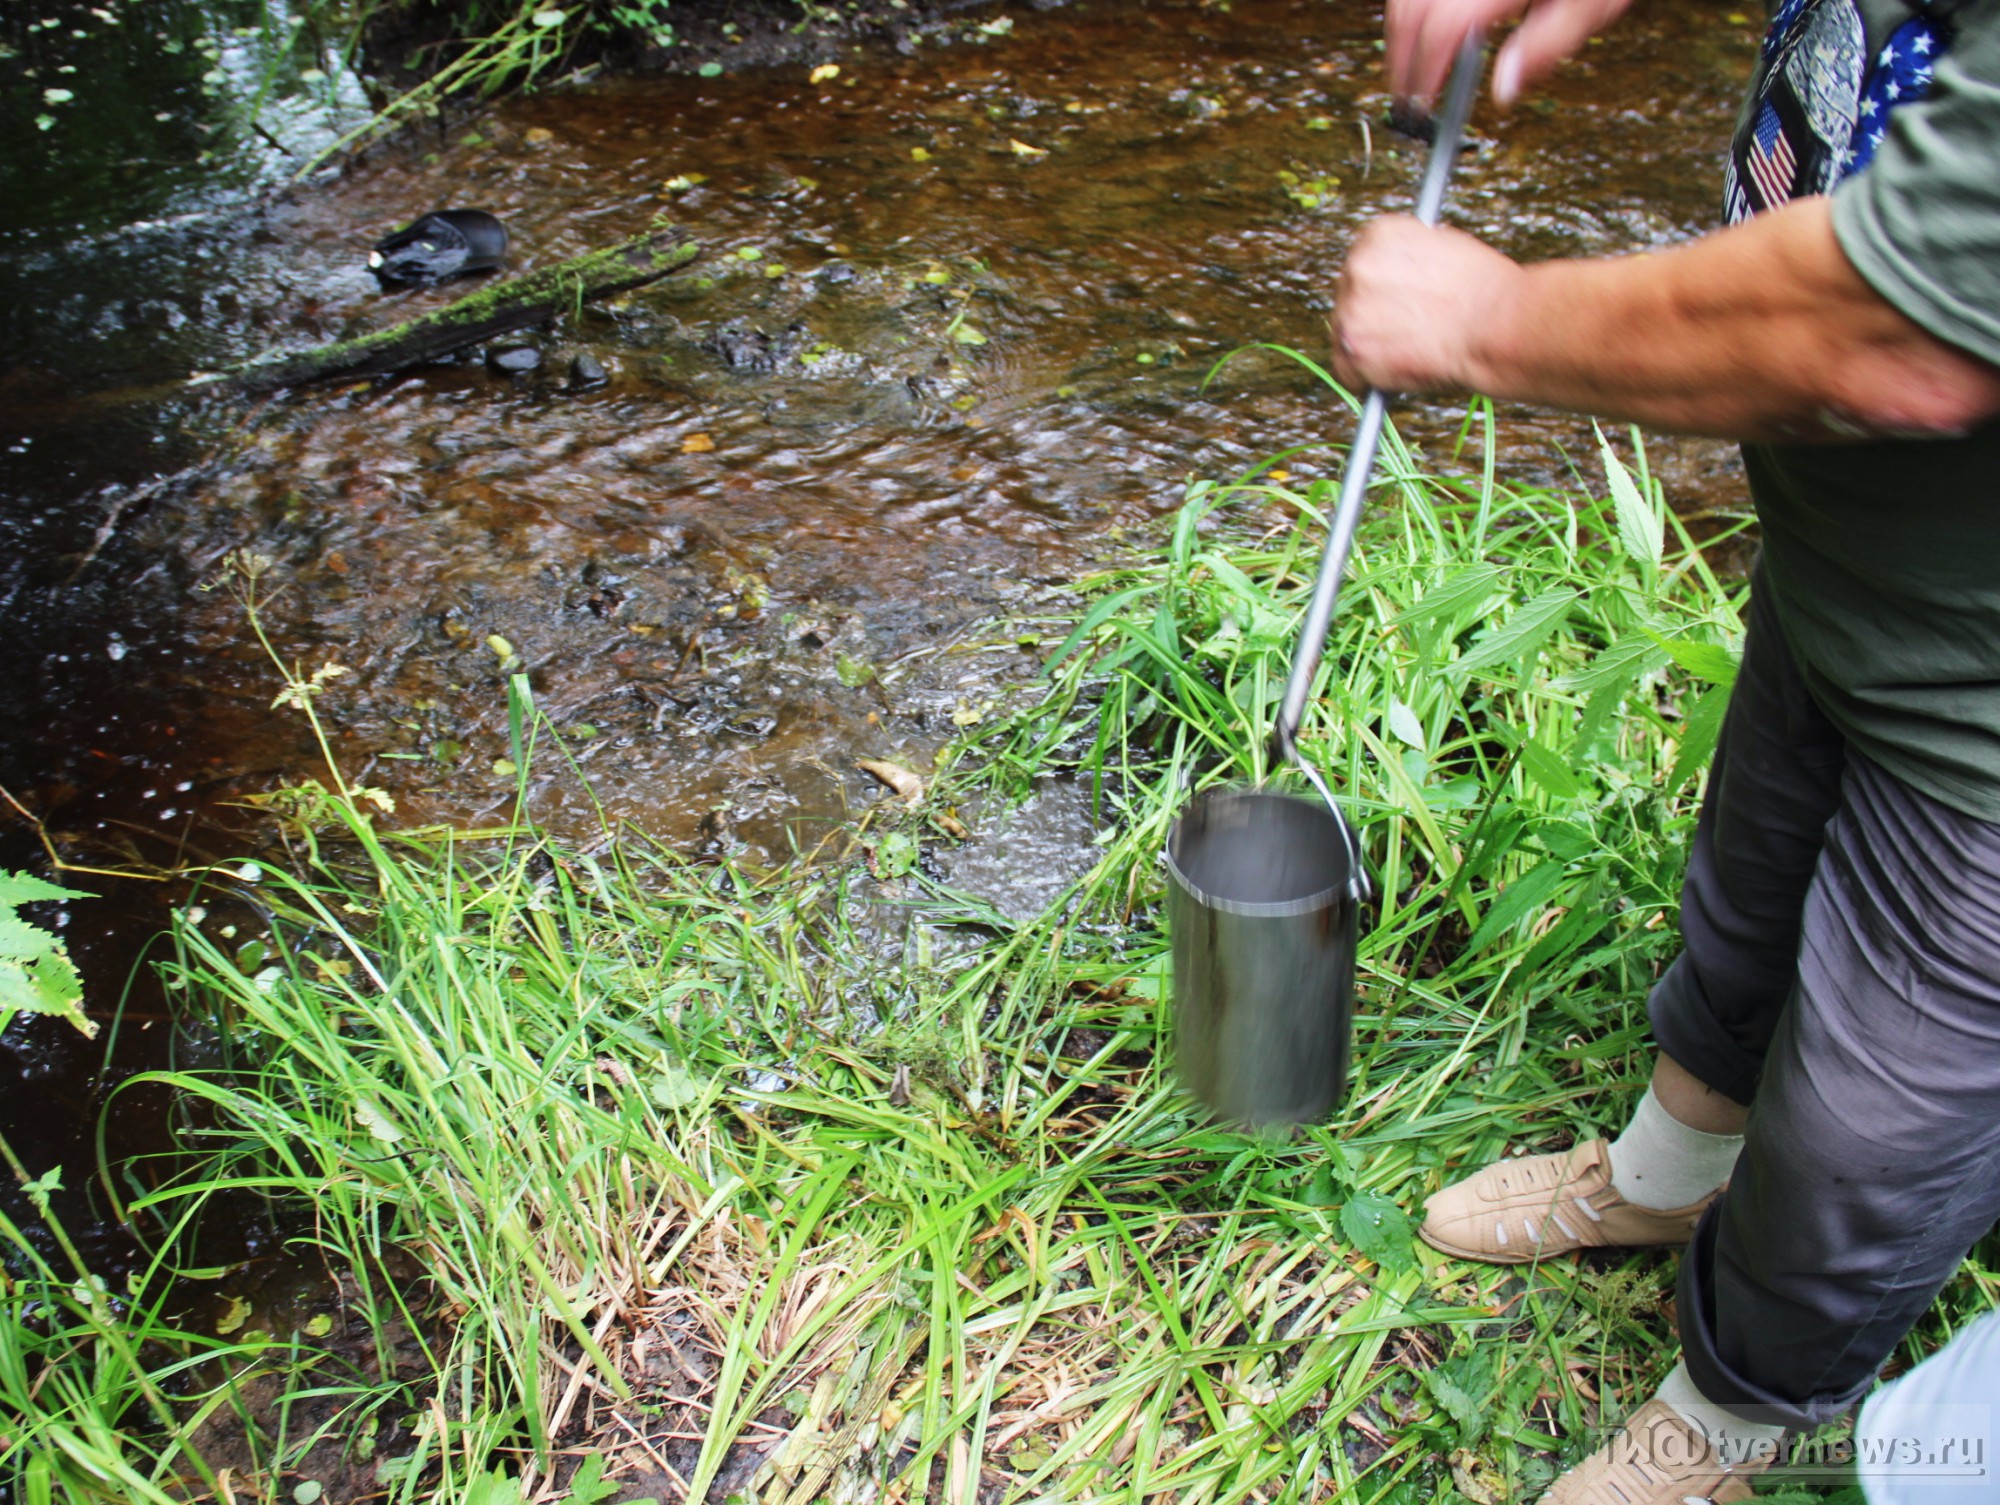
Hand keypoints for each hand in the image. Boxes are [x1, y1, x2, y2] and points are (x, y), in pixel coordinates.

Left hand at [1328, 216, 1521, 394]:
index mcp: (1379, 235)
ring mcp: (1352, 308)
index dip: (1382, 285)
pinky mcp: (1353, 349)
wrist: (1498, 325)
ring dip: (1369, 345)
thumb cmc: (1485, 291)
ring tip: (1408, 350)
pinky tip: (1395, 371)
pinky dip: (1367, 378)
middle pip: (1348, 295)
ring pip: (1345, 333)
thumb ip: (1411, 258)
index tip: (1394, 300)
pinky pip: (1347, 371)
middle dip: (1372, 314)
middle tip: (1402, 329)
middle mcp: (1358, 266)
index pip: (1362, 259)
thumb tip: (1401, 274)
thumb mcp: (1446, 246)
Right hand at [1387, 0, 1634, 104]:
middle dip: (1402, 58)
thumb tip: (1503, 89)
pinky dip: (1412, 7)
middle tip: (1407, 95)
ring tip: (1409, 64)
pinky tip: (1421, 25)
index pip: (1442, 30)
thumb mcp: (1590, 5)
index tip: (1422, 104)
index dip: (1425, 72)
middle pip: (1412, 10)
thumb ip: (1548, 45)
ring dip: (1401, 30)